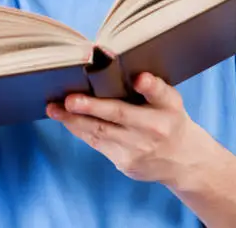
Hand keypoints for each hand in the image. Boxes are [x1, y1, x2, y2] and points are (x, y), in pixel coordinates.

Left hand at [47, 72, 203, 186]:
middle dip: (92, 107)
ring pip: (101, 131)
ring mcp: (138, 149)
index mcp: (168, 107)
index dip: (149, 85)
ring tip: (54, 109)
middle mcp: (154, 129)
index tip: (140, 79)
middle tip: (69, 100)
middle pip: (120, 114)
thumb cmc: (169, 118)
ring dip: (74, 120)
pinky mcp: (124, 163)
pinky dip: (79, 129)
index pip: (160, 93)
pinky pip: (97, 143)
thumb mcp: (170, 99)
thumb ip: (151, 86)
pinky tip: (65, 119)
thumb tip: (126, 71)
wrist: (182, 160)